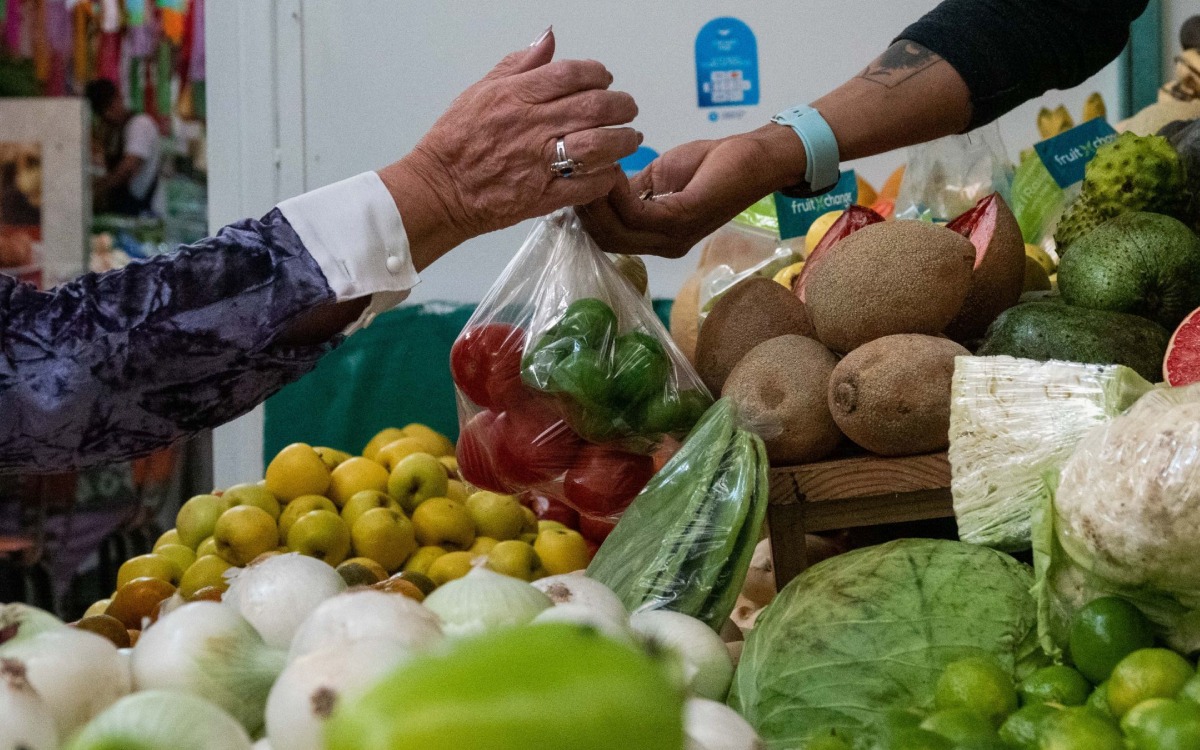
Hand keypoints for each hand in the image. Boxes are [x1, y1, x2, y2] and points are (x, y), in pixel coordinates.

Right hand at [378, 29, 640, 269]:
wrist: (439, 189)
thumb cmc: (455, 142)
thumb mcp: (481, 91)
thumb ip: (519, 65)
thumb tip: (547, 39)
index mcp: (516, 97)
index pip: (571, 74)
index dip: (597, 72)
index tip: (605, 78)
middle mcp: (532, 127)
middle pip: (594, 107)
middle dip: (621, 105)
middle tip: (628, 108)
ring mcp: (539, 163)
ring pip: (598, 145)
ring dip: (622, 140)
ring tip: (629, 139)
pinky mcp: (544, 196)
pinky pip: (587, 185)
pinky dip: (606, 177)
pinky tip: (609, 171)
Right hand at [579, 125, 806, 257]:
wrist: (754, 158)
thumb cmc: (713, 164)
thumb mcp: (660, 177)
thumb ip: (631, 190)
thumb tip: (599, 186)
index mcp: (657, 236)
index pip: (608, 237)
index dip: (584, 215)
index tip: (567, 184)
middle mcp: (663, 244)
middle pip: (606, 240)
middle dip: (582, 209)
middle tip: (570, 175)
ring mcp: (673, 236)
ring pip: (615, 231)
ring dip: (595, 199)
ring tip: (585, 168)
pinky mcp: (682, 219)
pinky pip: (636, 213)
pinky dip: (616, 192)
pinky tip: (610, 168)